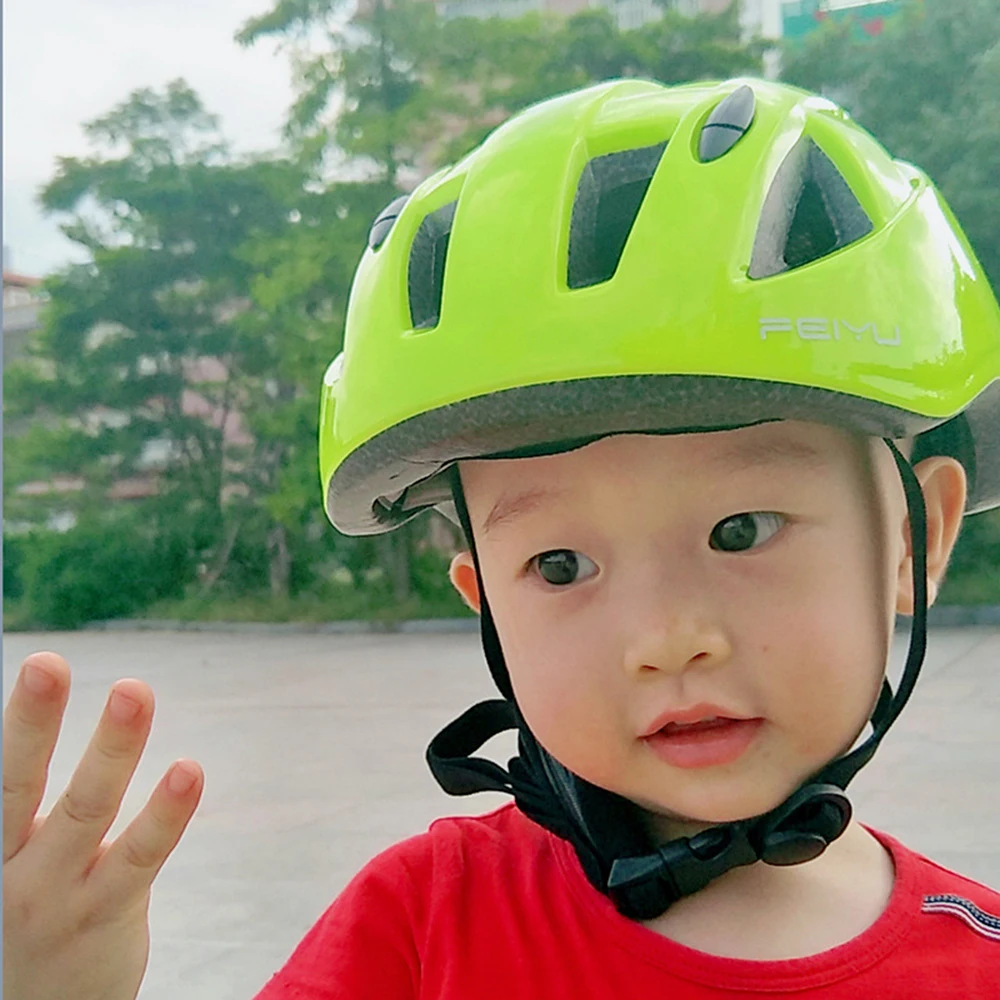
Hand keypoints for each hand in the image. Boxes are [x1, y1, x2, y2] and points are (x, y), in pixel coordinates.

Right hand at [3, 652, 203, 999]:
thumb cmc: (16, 921)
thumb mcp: (3, 864)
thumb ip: (15, 808)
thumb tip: (28, 729)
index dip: (12, 725)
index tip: (27, 664)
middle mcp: (6, 868)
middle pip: (15, 785)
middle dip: (32, 721)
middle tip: (48, 662)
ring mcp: (54, 894)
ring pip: (86, 809)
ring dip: (111, 748)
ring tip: (133, 692)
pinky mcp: (105, 914)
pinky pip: (138, 856)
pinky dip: (165, 813)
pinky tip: (188, 771)